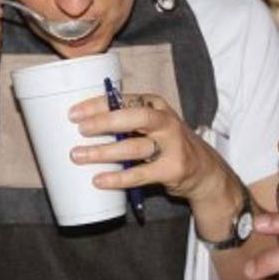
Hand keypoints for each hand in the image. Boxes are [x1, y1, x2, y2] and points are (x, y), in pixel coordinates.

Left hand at [68, 92, 224, 201]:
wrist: (203, 170)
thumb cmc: (168, 143)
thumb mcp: (153, 124)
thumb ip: (127, 122)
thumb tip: (84, 124)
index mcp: (156, 105)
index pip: (125, 99)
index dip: (98, 105)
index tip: (74, 113)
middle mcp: (166, 122)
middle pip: (134, 118)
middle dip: (104, 122)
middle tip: (79, 130)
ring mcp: (172, 146)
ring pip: (134, 147)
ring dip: (104, 152)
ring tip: (80, 156)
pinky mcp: (173, 169)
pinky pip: (141, 174)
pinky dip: (118, 178)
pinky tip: (100, 180)